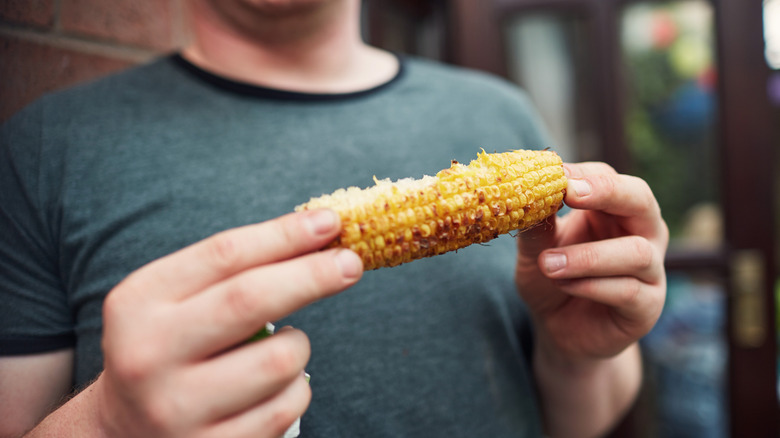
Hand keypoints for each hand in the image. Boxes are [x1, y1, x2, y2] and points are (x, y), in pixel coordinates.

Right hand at [93, 209, 361, 437]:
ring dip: (298, 347)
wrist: (125, 435)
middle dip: (312, 275)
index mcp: (138, 304)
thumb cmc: (171, 350)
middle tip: (351, 262)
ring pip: (280, 360)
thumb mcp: (176, 302)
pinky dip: (296, 389)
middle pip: (250, 300)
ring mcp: (177, 411)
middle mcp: (148, 357)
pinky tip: (272, 389)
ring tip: (280, 350)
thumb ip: (235, 268)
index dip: (284, 235)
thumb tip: (320, 233)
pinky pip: (288, 407)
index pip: (224, 255)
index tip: (329, 222)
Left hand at [516, 162, 667, 362]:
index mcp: (614, 209)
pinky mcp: (648, 306)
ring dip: (587, 256)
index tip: (554, 174)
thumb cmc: (552, 276)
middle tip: (570, 193)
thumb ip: (536, 224)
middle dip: (607, 192)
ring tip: (547, 264)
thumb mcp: (536, 248)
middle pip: (641, 199)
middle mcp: (642, 232)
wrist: (558, 328)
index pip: (607, 177)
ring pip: (635, 251)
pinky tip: (564, 286)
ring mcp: (651, 269)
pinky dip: (591, 286)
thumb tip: (526, 191)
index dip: (583, 174)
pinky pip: (628, 290)